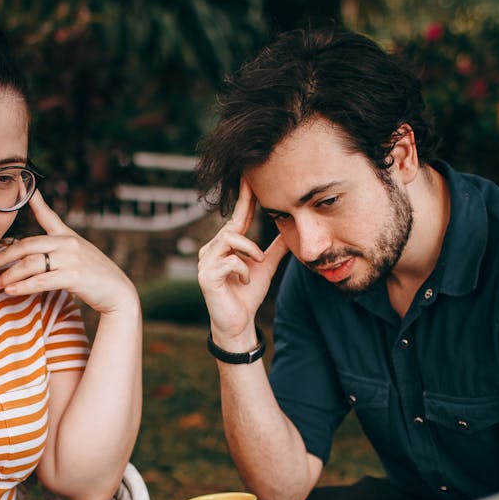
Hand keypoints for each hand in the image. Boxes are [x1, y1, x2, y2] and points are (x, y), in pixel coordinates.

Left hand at [0, 190, 137, 316]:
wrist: (118, 292)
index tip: (21, 183)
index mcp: (67, 236)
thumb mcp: (79, 254)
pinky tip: (11, 291)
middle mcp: (68, 243)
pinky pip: (41, 280)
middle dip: (4, 256)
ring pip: (31, 264)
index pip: (47, 214)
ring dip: (10, 275)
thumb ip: (59, 248)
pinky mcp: (74, 276)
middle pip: (27, 245)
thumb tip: (36, 252)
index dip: (33, 199)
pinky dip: (23, 286)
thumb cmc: (95, 277)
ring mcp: (71, 258)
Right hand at [196, 178, 289, 345]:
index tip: (249, 176)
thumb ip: (276, 248)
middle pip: (232, 227)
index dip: (245, 197)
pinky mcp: (205, 277)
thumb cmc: (248, 294)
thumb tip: (293, 229)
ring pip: (230, 240)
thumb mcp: (266, 266)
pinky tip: (244, 282)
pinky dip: (243, 270)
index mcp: (226, 245)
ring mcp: (205, 262)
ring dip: (250, 252)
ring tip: (256, 265)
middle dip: (249, 232)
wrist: (238, 323)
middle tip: (261, 251)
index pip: (237, 217)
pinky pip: (230, 261)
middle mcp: (212, 249)